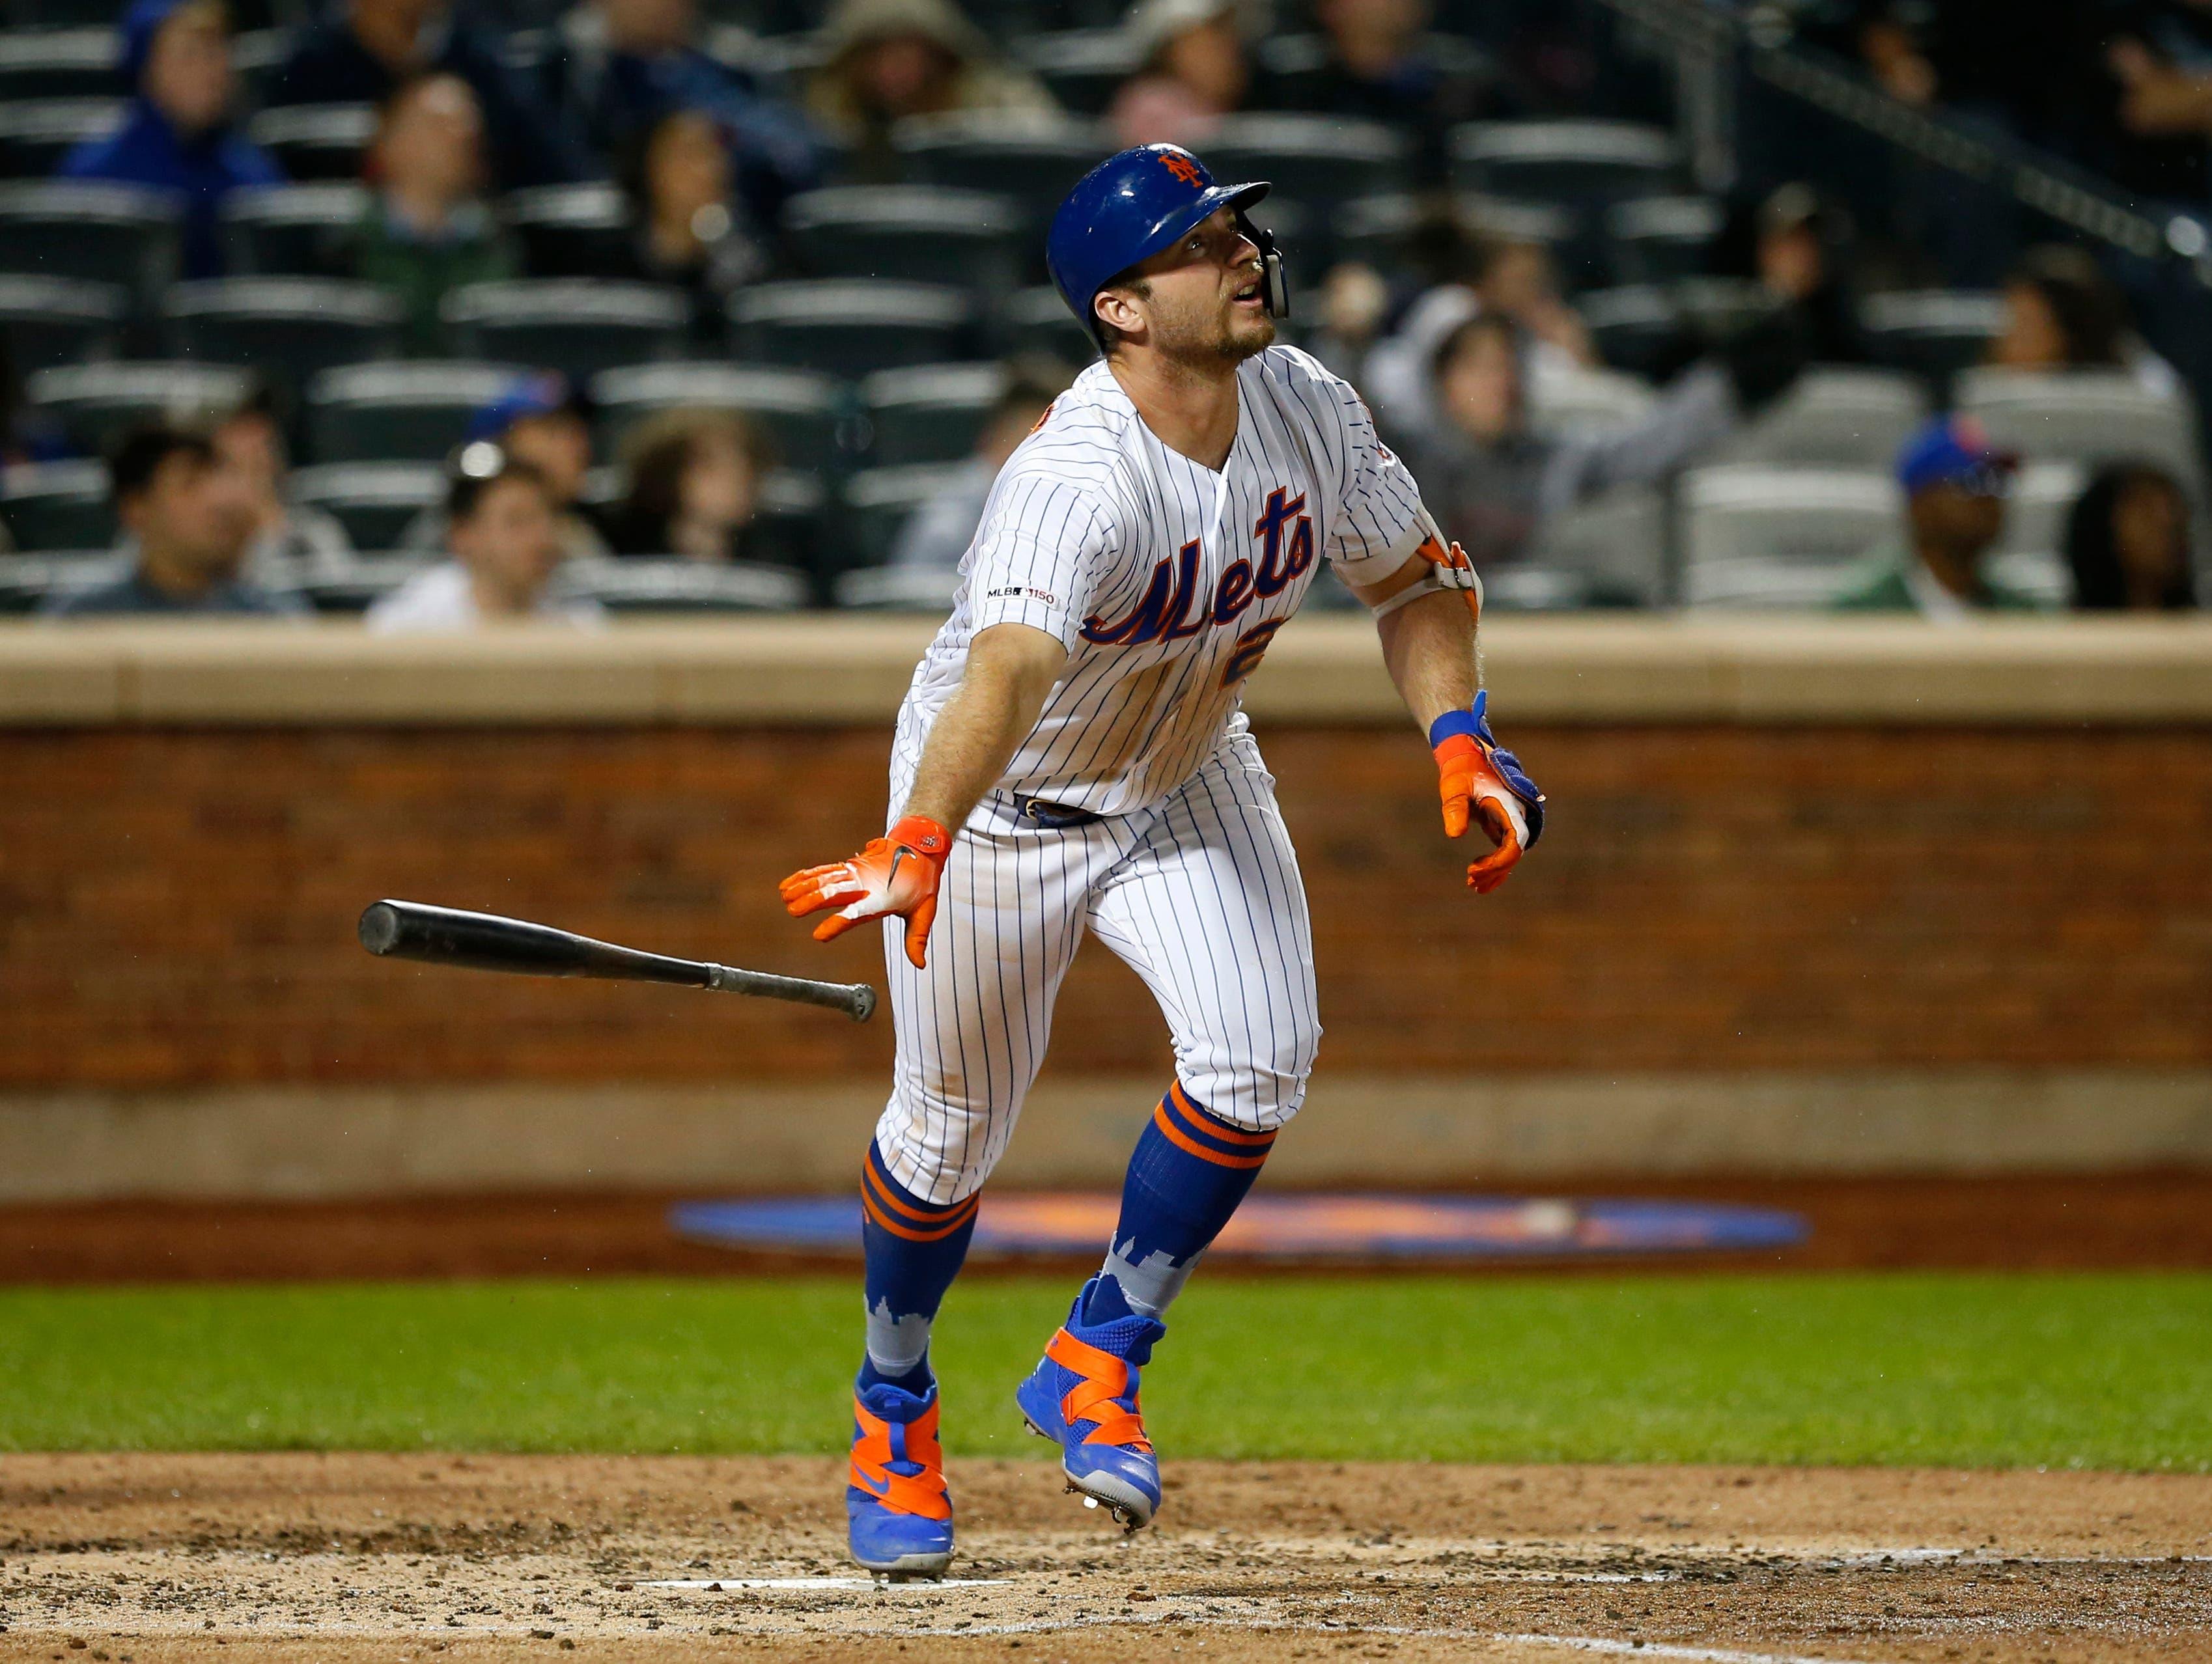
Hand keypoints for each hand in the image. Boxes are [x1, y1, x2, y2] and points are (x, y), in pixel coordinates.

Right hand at [779, 814, 951, 969]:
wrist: (920, 847)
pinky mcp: (849, 866)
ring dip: (804, 887)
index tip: (819, 935)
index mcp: (882, 898)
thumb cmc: (923, 883)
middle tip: (792, 911)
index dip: (837, 923)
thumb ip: (917, 938)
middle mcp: (865, 883)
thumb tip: (920, 965)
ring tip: (784, 898)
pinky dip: (805, 876)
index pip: (857, 912)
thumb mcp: (925, 911)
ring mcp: (855, 872)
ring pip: (825, 879)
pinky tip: (788, 884)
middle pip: (834, 892)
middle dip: (812, 901)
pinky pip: (824, 870)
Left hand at [1432, 692, 1543, 894]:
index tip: (1474, 870)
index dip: (1498, 861)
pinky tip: (1478, 879)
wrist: (1465, 755)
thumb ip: (1455, 808)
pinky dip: (1494, 866)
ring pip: (1510, 854)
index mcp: (1509, 805)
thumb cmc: (1461, 770)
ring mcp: (1510, 821)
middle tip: (1470, 881)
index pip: (1514, 842)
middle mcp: (1515, 815)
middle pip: (1514, 852)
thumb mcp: (1455, 787)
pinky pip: (1503, 850)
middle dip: (1494, 870)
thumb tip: (1455, 835)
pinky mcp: (1502, 825)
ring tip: (1473, 885)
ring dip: (1494, 872)